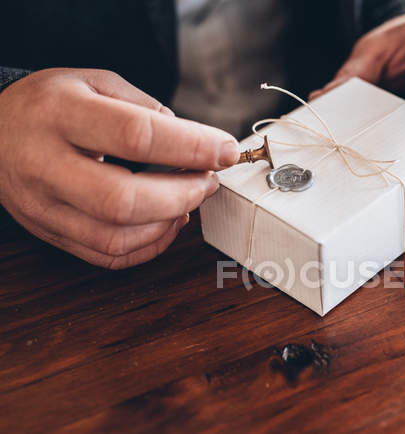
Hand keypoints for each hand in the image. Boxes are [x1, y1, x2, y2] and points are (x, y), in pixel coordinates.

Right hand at [0, 68, 239, 267]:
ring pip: (115, 237)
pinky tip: (167, 224)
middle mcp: (45, 163)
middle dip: (182, 194)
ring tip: (189, 200)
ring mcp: (43, 205)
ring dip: (168, 224)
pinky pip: (105, 256)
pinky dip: (149, 246)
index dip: (191, 147)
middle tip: (207, 180)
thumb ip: (143, 106)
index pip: (137, 135)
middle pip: (123, 199)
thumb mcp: (92, 81)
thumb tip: (191, 141)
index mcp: (60, 113)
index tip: (224, 150)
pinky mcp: (48, 231)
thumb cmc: (50, 104)